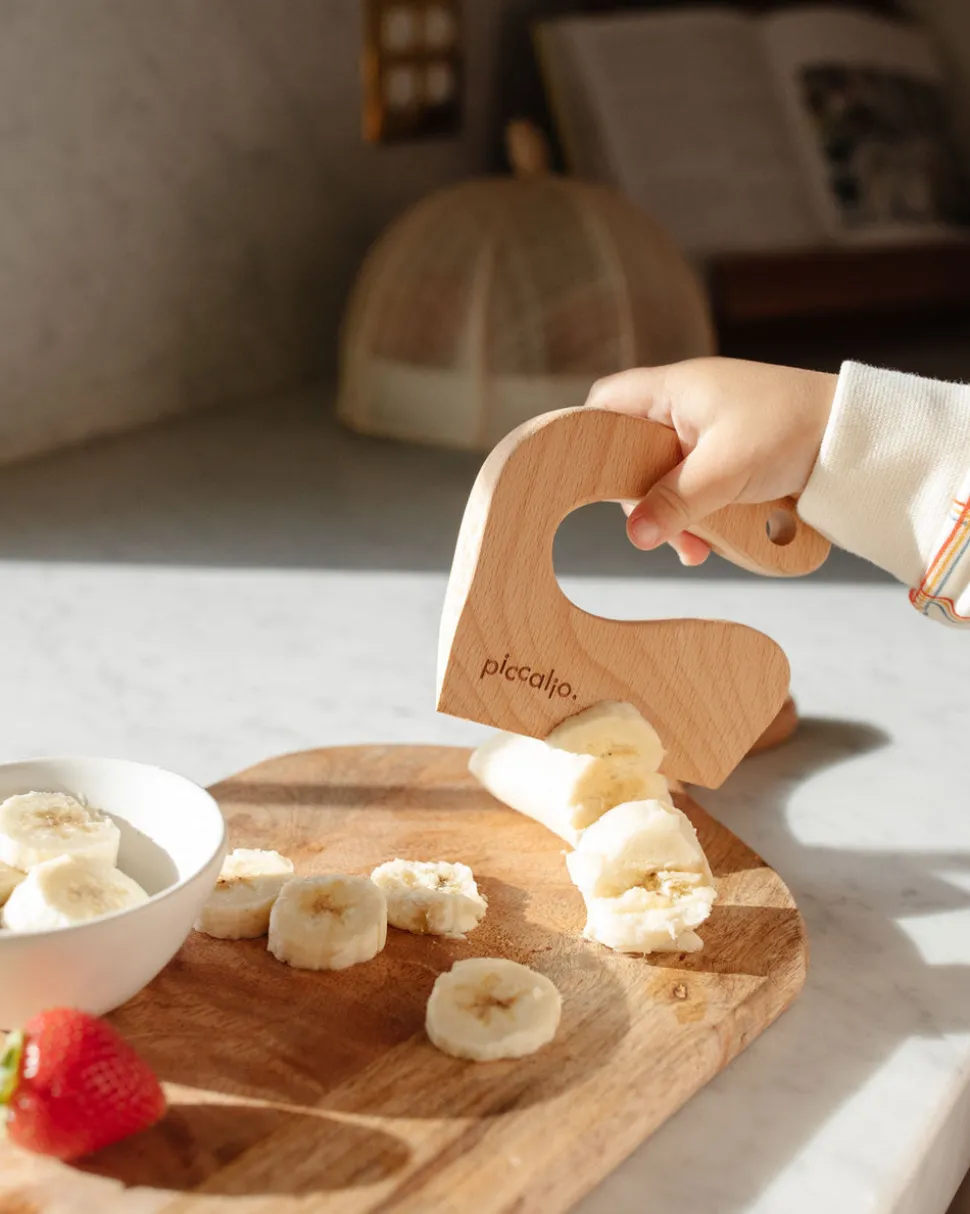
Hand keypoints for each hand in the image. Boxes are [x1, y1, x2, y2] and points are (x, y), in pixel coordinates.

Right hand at [586, 357, 836, 564]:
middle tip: (657, 529)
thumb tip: (635, 535)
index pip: (606, 401)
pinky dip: (701, 516)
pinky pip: (698, 489)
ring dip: (676, 515)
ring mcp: (710, 433)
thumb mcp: (726, 470)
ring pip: (668, 478)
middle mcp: (687, 407)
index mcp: (675, 389)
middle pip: (635, 452)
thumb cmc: (795, 429)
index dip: (591, 436)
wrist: (861, 437)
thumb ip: (675, 501)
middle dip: (644, 498)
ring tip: (694, 548)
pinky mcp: (733, 458)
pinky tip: (711, 544)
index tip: (588, 478)